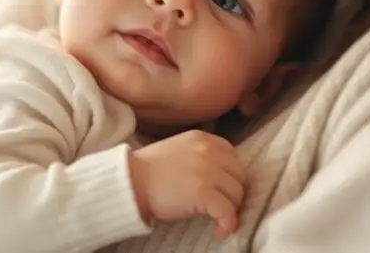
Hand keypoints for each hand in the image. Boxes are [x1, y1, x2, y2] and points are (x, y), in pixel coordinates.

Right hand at [129, 130, 246, 238]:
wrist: (130, 181)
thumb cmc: (148, 170)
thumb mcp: (179, 149)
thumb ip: (201, 155)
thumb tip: (220, 176)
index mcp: (203, 139)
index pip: (233, 157)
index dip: (230, 176)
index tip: (223, 189)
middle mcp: (209, 151)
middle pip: (239, 176)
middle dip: (233, 193)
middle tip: (221, 206)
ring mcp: (208, 171)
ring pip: (237, 195)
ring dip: (230, 209)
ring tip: (218, 219)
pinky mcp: (204, 193)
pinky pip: (228, 212)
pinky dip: (228, 225)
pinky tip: (220, 231)